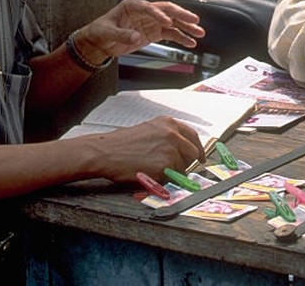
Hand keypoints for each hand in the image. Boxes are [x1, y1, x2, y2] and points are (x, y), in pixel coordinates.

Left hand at [74, 0, 204, 63]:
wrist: (100, 42)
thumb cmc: (100, 32)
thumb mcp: (107, 32)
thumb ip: (122, 34)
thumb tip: (136, 37)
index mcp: (133, 5)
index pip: (150, 7)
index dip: (159, 15)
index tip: (167, 22)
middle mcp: (146, 11)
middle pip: (168, 10)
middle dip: (182, 16)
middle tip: (194, 21)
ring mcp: (152, 22)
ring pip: (173, 22)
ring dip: (186, 27)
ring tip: (199, 33)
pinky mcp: (154, 32)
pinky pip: (171, 33)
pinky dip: (181, 38)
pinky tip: (190, 43)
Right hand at [86, 116, 203, 182]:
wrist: (104, 152)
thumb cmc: (121, 144)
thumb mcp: (149, 130)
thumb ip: (167, 137)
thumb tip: (181, 150)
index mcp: (169, 123)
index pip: (193, 136)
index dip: (198, 149)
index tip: (200, 157)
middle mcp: (173, 134)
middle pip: (193, 153)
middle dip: (186, 163)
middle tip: (173, 169)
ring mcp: (170, 149)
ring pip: (182, 168)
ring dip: (171, 173)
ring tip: (152, 169)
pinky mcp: (165, 165)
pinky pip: (171, 178)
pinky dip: (162, 180)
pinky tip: (148, 174)